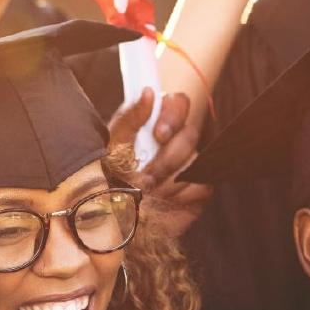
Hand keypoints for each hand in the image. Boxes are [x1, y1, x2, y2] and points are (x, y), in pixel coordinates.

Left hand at [108, 89, 211, 239]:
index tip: (158, 134)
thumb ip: (130, 118)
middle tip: (145, 177)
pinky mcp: (197, 189)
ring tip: (147, 192)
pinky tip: (164, 201)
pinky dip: (181, 195)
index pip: (178, 103)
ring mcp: (189, 164)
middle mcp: (176, 140)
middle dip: (166, 158)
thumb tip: (148, 92)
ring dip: (168, 179)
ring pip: (195, 160)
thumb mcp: (112, 145)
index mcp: (156, 123)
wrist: (111, 216)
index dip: (173, 115)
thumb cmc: (109, 175)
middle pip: (189, 133)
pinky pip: (201, 184)